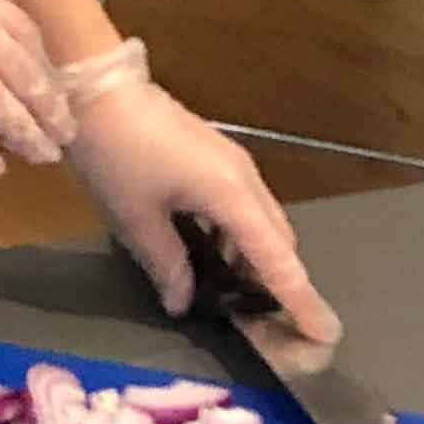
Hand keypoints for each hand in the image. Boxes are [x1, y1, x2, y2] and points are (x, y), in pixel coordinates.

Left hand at [65, 54, 339, 344]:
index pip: (277, 259)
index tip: (326, 334)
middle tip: (268, 323)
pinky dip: (235, 236)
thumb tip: (183, 302)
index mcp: (232, 194)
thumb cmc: (115, 154)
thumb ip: (166, 265)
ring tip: (234, 294)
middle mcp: (244, 178)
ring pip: (260, 221)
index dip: (301, 299)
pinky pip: (240, 205)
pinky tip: (209, 255)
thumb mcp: (135, 219)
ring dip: (254, 257)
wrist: (96, 90)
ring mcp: (231, 162)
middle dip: (279, 281)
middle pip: (278, 239)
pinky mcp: (214, 156)